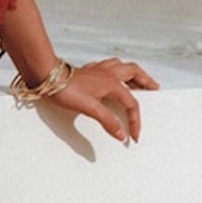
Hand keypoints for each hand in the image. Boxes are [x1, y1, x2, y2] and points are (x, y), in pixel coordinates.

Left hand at [44, 58, 158, 143]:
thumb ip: (107, 121)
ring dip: (133, 73)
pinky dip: (117, 70)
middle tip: (155, 88)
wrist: (46, 76)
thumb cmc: (65, 89)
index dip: (135, 121)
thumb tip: (120, 134)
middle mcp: (108, 73)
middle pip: (135, 73)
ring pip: (122, 66)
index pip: (131, 103)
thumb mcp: (89, 108)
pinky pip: (109, 66)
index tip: (134, 136)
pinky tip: (112, 76)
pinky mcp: (88, 70)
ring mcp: (98, 70)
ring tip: (139, 81)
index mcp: (112, 83)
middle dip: (146, 81)